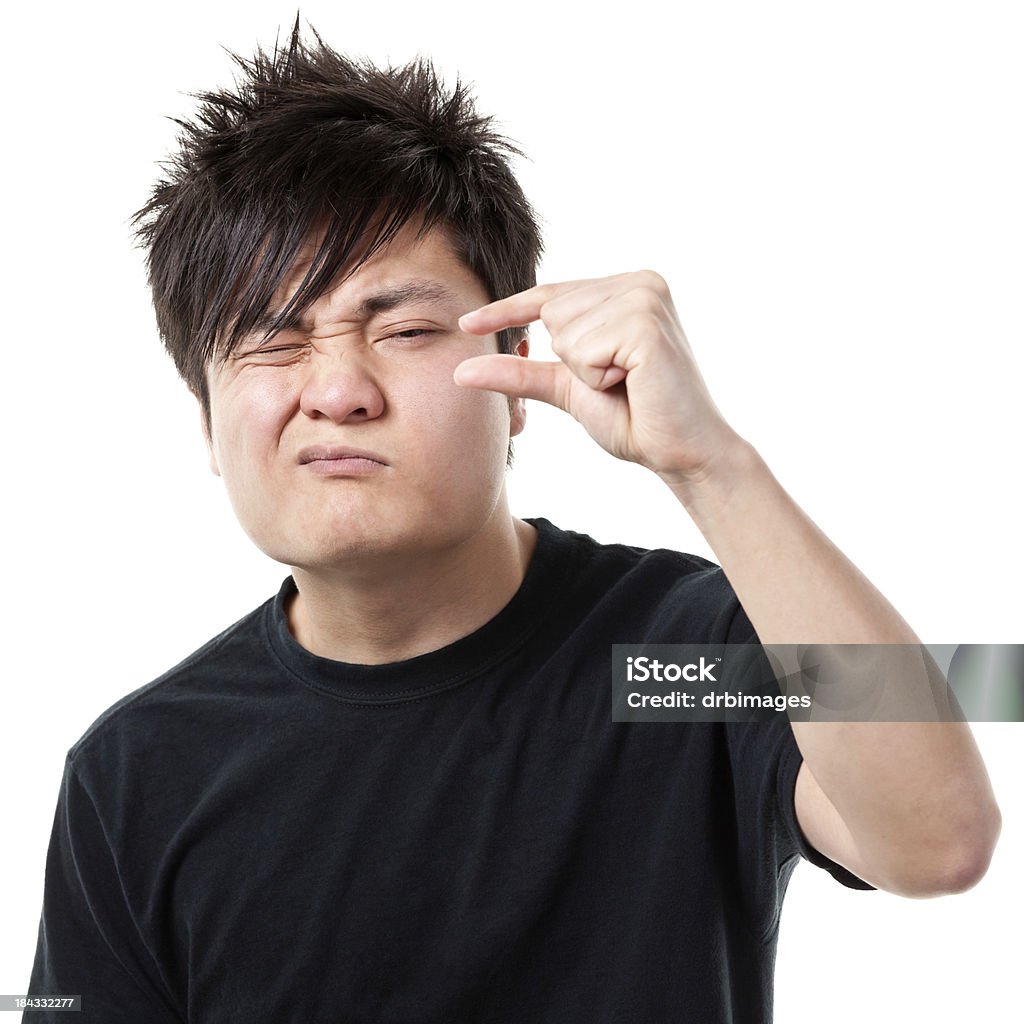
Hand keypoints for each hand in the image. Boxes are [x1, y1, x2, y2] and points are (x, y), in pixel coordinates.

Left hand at [454, 270, 743, 483]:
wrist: (680, 452)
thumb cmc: (634, 419)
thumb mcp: (567, 389)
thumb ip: (520, 373)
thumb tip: (459, 371)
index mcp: (625, 288)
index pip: (550, 294)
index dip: (506, 310)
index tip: (466, 322)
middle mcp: (639, 281)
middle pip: (552, 312)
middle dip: (572, 359)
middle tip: (617, 381)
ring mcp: (646, 296)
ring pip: (565, 332)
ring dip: (587, 371)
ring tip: (628, 382)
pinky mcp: (647, 322)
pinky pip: (584, 351)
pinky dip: (599, 377)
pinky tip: (634, 382)